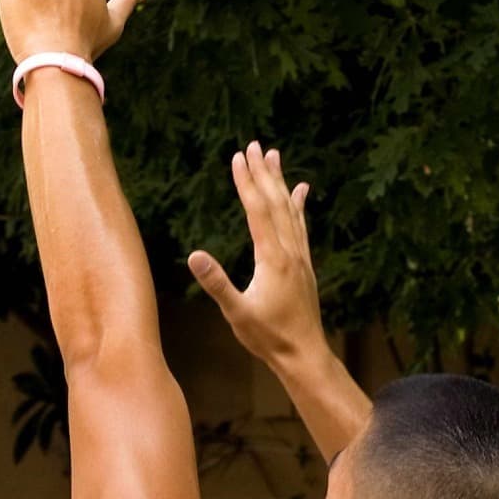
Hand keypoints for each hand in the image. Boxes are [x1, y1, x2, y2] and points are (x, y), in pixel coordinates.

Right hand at [189, 141, 326, 367]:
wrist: (304, 354)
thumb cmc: (268, 337)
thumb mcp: (237, 313)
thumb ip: (216, 283)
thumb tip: (194, 256)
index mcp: (272, 258)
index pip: (257, 211)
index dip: (246, 182)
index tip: (238, 157)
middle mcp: (289, 251)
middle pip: (275, 202)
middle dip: (263, 173)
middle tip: (255, 144)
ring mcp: (300, 257)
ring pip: (290, 210)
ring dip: (281, 182)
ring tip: (275, 156)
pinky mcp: (304, 265)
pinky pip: (301, 226)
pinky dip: (299, 205)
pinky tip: (301, 191)